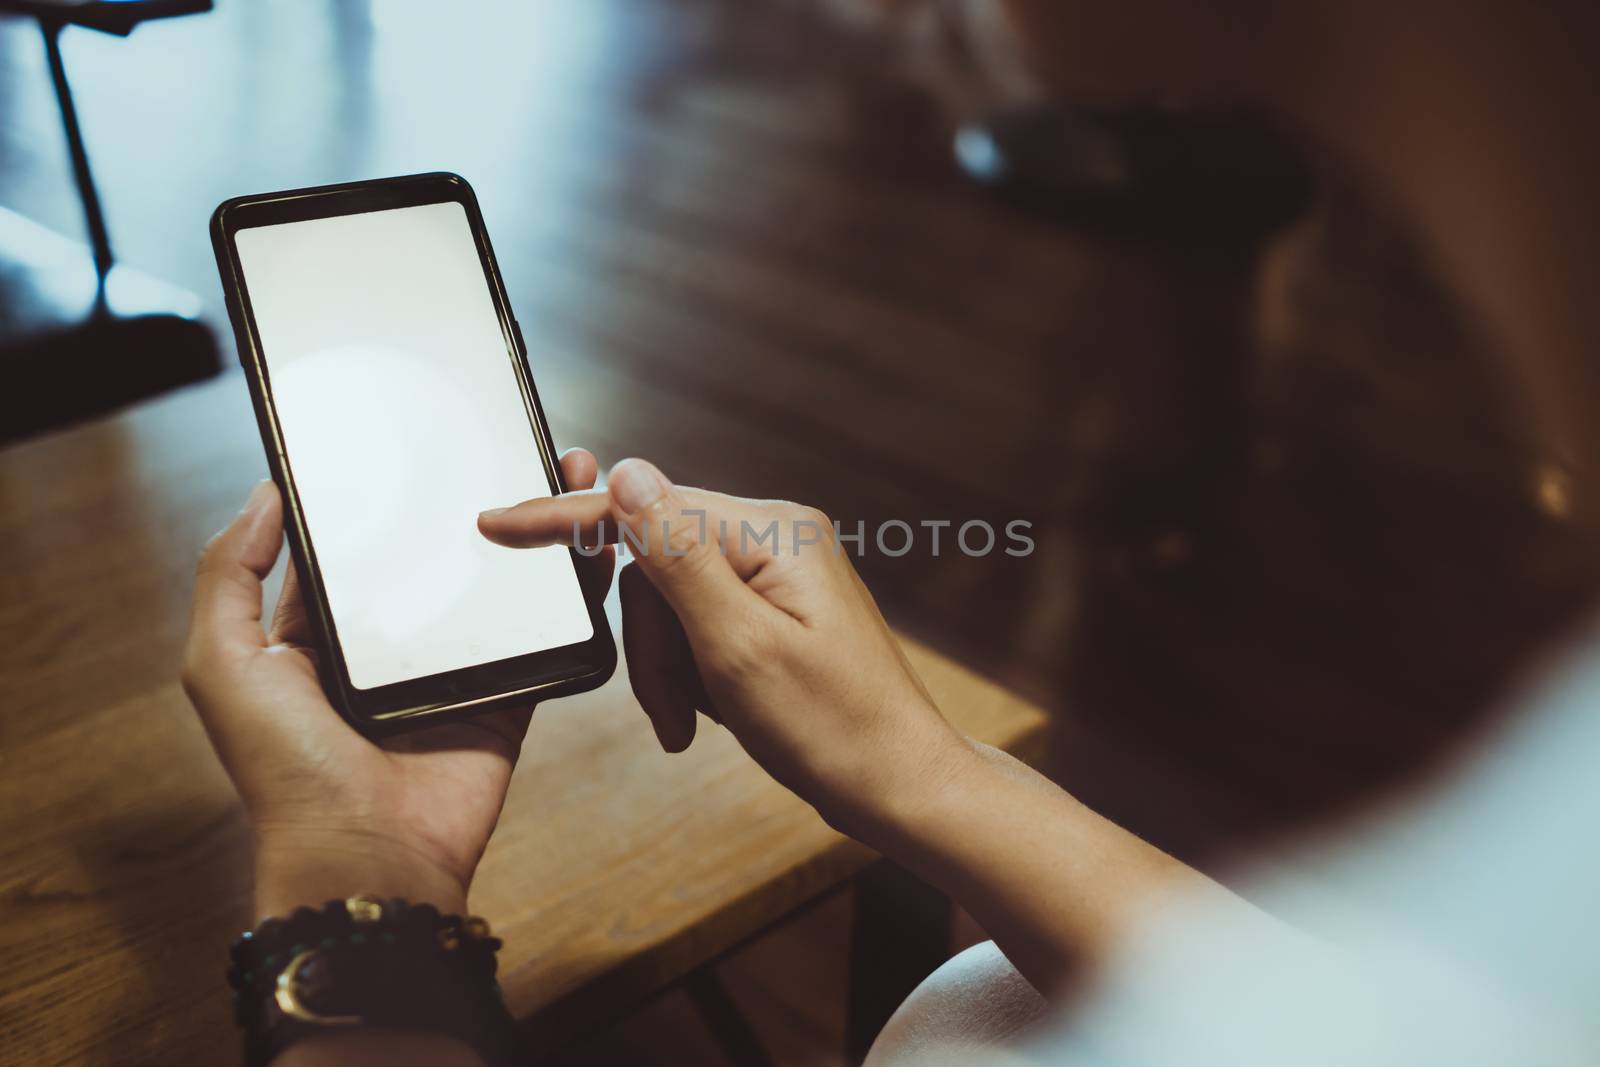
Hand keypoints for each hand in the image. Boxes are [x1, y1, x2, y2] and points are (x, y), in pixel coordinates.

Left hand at [182, 450, 614, 916]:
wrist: (372, 857)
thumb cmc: (286, 770)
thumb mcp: (223, 665)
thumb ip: (229, 575)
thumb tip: (265, 493)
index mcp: (318, 636)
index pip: (351, 548)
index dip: (380, 497)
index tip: (412, 439)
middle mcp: (388, 649)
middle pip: (432, 559)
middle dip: (466, 503)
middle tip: (503, 441)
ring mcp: (451, 670)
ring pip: (494, 587)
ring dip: (527, 536)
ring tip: (560, 476)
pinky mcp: (506, 695)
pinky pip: (541, 636)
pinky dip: (567, 596)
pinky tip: (588, 548)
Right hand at [477, 457, 971, 836]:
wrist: (898, 785)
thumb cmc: (834, 727)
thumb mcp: (738, 647)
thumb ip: (676, 558)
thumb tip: (628, 473)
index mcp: (773, 531)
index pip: (647, 508)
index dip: (569, 520)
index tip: (498, 525)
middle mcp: (776, 538)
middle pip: (654, 565)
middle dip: (648, 645)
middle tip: (670, 711)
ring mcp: (776, 574)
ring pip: (669, 604)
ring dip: (667, 670)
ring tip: (694, 724)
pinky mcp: (773, 610)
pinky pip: (697, 627)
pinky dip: (689, 675)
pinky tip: (713, 715)